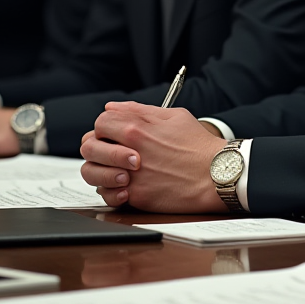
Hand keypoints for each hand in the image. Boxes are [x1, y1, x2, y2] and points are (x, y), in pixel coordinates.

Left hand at [79, 100, 225, 212]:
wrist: (216, 174)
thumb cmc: (199, 146)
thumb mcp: (175, 116)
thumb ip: (141, 110)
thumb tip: (114, 107)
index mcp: (137, 128)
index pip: (101, 121)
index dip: (106, 126)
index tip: (114, 132)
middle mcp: (129, 151)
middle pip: (89, 145)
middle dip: (96, 147)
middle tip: (111, 151)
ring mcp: (130, 175)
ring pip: (91, 172)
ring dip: (100, 170)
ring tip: (117, 171)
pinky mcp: (135, 196)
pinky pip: (107, 195)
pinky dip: (112, 192)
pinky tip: (127, 187)